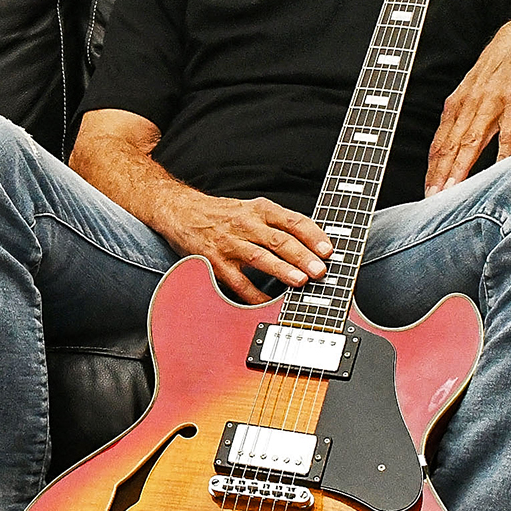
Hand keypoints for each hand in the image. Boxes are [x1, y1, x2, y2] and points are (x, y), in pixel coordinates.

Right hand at [151, 192, 333, 304]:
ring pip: (260, 258)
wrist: (182, 212)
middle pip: (279, 240)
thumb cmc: (224, 214)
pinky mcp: (215, 263)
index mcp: (260, 210)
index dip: (312, 235)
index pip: (292, 220)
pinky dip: (253, 294)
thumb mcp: (253, 209)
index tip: (328, 249)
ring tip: (300, 281)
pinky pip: (237, 281)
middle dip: (302, 256)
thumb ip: (280, 224)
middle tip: (320, 270)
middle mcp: (246, 225)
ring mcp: (230, 244)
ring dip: (282, 270)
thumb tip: (314, 246)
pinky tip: (267, 302)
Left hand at [425, 18, 510, 196]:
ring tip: (454, 190)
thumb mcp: (469, 92)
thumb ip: (459, 119)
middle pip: (450, 147)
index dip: (431, 169)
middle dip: (440, 175)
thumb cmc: (496, 69)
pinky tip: (499, 168)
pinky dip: (503, 151)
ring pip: (471, 142)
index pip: (439, 143)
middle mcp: (469, 106)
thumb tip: (446, 148)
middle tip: (434, 199)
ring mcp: (492, 104)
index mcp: (456, 105)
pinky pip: (508, 132)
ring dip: (461, 168)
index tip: (427, 191)